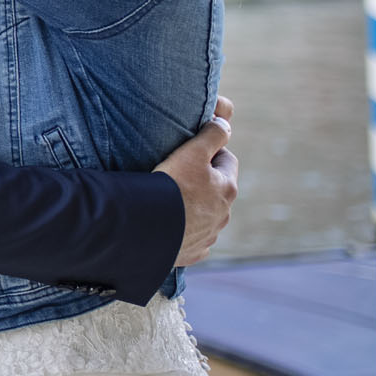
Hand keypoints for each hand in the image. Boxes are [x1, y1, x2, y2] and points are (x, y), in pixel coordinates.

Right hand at [157, 95, 237, 266]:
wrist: (149, 227)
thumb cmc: (171, 186)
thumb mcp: (192, 152)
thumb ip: (212, 134)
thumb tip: (226, 124)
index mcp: (227, 188)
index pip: (226, 160)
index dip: (210, 152)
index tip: (191, 151)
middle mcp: (224, 214)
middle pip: (218, 189)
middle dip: (204, 181)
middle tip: (177, 174)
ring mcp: (209, 235)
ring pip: (207, 215)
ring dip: (195, 207)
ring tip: (170, 200)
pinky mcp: (193, 252)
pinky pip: (194, 239)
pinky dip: (186, 232)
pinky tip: (170, 225)